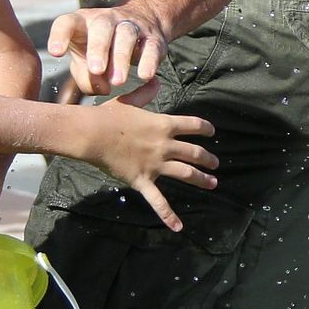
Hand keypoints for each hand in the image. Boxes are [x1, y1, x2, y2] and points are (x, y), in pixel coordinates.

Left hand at [48, 2, 170, 95]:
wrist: (141, 21)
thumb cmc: (100, 48)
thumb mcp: (85, 60)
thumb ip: (85, 76)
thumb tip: (101, 87)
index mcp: (82, 22)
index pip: (67, 23)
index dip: (60, 36)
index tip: (55, 53)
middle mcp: (106, 20)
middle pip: (101, 27)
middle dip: (98, 48)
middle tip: (96, 69)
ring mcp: (131, 26)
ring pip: (126, 35)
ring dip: (121, 58)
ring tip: (117, 82)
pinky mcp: (153, 38)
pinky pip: (151, 47)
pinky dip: (149, 61)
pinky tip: (145, 76)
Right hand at [79, 80, 217, 230]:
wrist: (92, 134)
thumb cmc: (107, 116)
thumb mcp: (129, 101)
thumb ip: (145, 93)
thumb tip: (157, 81)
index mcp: (163, 124)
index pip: (193, 125)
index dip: (205, 128)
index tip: (212, 132)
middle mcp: (164, 145)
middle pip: (194, 152)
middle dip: (207, 158)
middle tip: (215, 163)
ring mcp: (155, 164)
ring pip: (186, 173)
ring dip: (201, 179)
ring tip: (212, 183)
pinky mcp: (142, 180)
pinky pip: (158, 200)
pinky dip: (168, 215)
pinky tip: (179, 227)